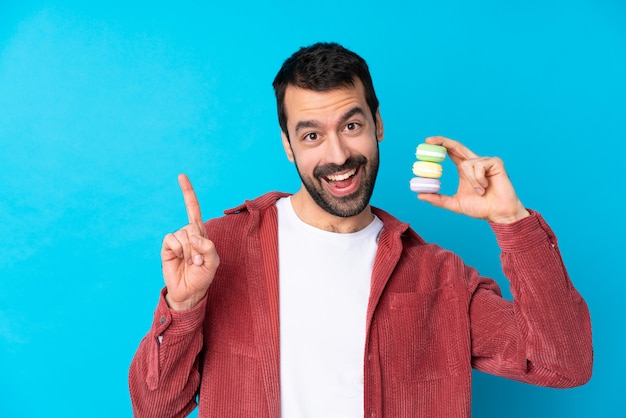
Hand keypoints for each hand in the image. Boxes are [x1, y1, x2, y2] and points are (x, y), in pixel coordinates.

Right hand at [161, 174, 219, 310]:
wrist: (189, 291)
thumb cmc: (203, 276)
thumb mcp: (213, 262)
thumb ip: (208, 247)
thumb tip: (194, 237)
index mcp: (200, 233)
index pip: (193, 208)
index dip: (187, 192)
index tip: (180, 176)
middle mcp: (187, 233)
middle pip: (192, 226)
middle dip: (197, 245)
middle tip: (198, 261)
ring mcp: (176, 240)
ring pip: (183, 235)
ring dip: (189, 251)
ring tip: (190, 263)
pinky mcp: (166, 248)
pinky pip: (171, 240)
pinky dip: (178, 250)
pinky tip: (179, 259)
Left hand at [417, 136, 529, 223]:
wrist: (498, 213)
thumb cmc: (481, 208)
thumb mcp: (455, 203)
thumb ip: (438, 199)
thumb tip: (419, 195)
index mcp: (465, 169)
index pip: (450, 152)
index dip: (440, 144)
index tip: (427, 142)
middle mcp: (474, 162)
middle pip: (457, 146)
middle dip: (443, 141)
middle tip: (429, 141)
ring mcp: (485, 161)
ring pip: (467, 164)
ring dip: (471, 180)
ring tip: (479, 191)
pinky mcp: (495, 162)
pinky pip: (479, 166)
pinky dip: (479, 179)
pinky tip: (485, 186)